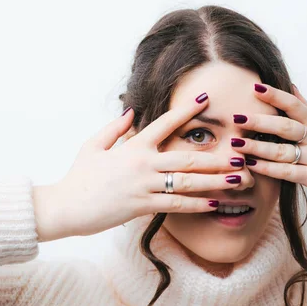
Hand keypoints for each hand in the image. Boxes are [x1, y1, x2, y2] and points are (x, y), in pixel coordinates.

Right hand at [35, 92, 243, 240]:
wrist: (65, 206)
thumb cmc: (79, 177)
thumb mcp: (92, 146)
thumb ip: (114, 129)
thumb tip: (131, 112)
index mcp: (133, 146)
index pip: (165, 122)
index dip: (187, 110)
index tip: (207, 99)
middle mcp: (143, 163)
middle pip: (187, 157)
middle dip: (217, 156)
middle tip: (241, 154)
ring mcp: (144, 185)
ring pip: (187, 182)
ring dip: (215, 180)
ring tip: (237, 178)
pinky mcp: (142, 206)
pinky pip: (175, 204)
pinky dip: (196, 204)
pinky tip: (214, 203)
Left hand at [232, 83, 306, 217]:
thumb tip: (290, 87)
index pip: (295, 105)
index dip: (275, 95)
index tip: (254, 87)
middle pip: (286, 126)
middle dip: (260, 120)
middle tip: (236, 116)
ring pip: (284, 150)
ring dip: (258, 146)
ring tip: (236, 142)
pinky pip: (289, 172)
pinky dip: (269, 168)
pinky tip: (252, 165)